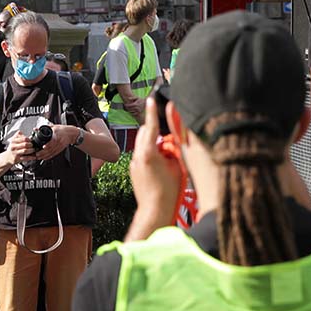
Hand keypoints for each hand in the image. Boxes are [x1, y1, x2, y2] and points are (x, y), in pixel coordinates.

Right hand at [5, 131, 35, 163]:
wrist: (7, 157)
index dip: (29, 139)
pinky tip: (34, 157)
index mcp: (13, 140)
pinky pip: (25, 158)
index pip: (23, 138)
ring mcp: (15, 152)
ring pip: (25, 151)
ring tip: (33, 150)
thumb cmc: (13, 148)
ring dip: (31, 150)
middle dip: (30, 145)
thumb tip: (29, 135)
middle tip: (33, 145)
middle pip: (25, 144)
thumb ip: (20, 136)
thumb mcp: (14, 140)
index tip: (31, 140)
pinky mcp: (17, 158)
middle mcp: (13, 146)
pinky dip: (31, 157)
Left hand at [35, 125, 79, 161]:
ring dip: (45, 156)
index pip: (52, 141)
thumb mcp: (53, 126)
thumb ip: (43, 128)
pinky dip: (49, 157)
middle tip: (37, 154)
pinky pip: (54, 154)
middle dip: (43, 153)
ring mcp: (59, 146)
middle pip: (50, 148)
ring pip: (51, 152)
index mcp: (56, 135)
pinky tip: (44, 158)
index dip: (47, 145)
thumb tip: (35, 129)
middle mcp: (58, 141)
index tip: (43, 147)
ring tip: (38, 157)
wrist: (71, 134)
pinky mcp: (60, 149)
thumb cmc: (62, 129)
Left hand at [129, 98, 182, 224]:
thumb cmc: (169, 191)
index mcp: (149, 152)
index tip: (151, 100)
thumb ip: (173, 150)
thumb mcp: (177, 166)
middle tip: (169, 140)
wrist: (154, 210)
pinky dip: (150, 155)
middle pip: (144, 134)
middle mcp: (138, 156)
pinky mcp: (133, 171)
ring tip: (167, 158)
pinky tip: (160, 167)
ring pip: (143, 145)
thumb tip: (170, 142)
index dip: (152, 112)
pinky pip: (141, 156)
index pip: (150, 126)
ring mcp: (134, 164)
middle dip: (155, 132)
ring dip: (153, 144)